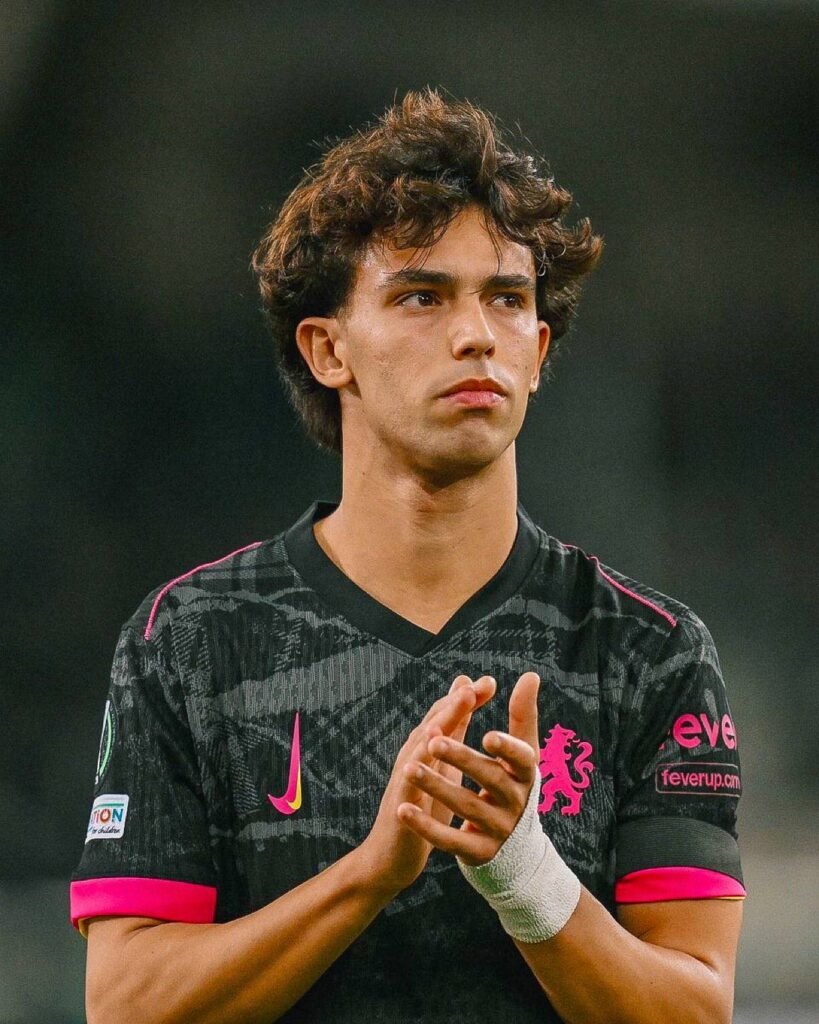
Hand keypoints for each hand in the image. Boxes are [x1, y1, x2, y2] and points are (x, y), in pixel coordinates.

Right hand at [360, 674, 496, 894]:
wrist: (391, 853)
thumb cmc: (422, 804)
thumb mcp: (442, 763)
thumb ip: (455, 729)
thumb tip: (467, 697)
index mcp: (428, 748)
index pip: (448, 717)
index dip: (467, 700)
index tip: (489, 682)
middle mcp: (414, 758)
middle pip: (432, 726)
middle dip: (452, 707)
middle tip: (470, 689)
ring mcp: (404, 781)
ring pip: (418, 751)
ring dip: (431, 733)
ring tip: (447, 719)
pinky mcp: (400, 808)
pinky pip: (405, 789)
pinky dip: (411, 774)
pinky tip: (419, 763)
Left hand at [396, 671, 540, 865]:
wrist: (515, 848)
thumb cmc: (513, 785)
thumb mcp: (522, 754)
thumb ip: (523, 715)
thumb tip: (530, 675)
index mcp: (526, 775)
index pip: (523, 759)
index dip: (507, 749)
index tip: (487, 735)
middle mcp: (516, 803)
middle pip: (489, 779)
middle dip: (461, 759)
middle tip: (433, 741)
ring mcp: (497, 830)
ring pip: (465, 806)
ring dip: (436, 786)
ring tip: (409, 768)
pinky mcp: (477, 852)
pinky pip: (449, 840)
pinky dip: (425, 826)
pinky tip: (403, 809)